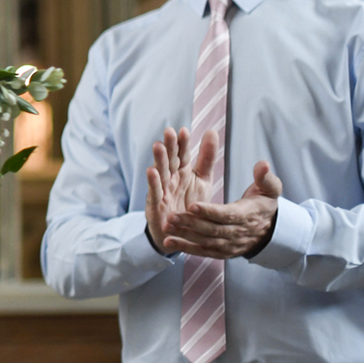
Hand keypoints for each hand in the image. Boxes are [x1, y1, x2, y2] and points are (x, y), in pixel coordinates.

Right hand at [146, 127, 211, 250]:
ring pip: (160, 173)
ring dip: (158, 160)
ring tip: (158, 146)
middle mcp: (171, 178)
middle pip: (170, 160)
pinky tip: (151, 171)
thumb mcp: (203, 179)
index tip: (183, 130)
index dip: (182, 143)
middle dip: (169, 146)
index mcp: (182, 171)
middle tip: (168, 132)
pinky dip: (153, 182)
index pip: (182, 154)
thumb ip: (206, 158)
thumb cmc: (191, 203)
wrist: (184, 232)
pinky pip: (155, 192)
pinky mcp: (156, 204)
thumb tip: (212, 131)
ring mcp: (162, 190)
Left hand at [162, 160, 280, 258]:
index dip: (209, 211)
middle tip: (171, 216)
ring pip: (205, 241)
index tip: (192, 205)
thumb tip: (263, 164)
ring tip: (166, 227)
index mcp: (247, 215)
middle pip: (212, 229)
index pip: (227, 215)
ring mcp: (229, 245)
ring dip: (184, 235)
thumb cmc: (263, 205)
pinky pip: (203, 251)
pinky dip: (186, 248)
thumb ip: (265, 177)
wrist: (269, 231)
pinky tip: (168, 242)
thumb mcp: (269, 189)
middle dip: (191, 223)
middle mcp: (237, 233)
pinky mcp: (221, 252)